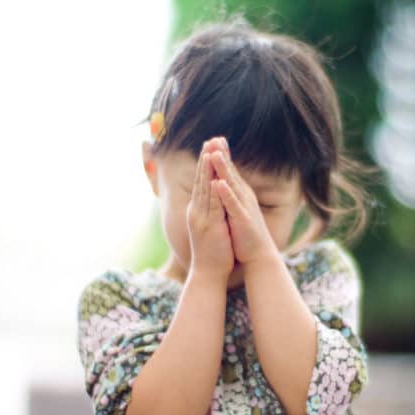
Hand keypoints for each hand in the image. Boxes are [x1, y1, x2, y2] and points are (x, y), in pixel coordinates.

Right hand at [186, 138, 234, 281]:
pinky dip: (214, 190)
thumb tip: (214, 201)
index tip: (211, 147)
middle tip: (210, 139)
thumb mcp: (210, 227)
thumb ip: (211, 213)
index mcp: (199, 210)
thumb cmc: (212, 253)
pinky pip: (212, 205)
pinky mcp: (208, 226)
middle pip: (201, 180)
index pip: (203, 182)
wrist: (208, 274)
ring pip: (204, 188)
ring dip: (208, 169)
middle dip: (205, 159)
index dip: (206, 164)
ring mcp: (200, 218)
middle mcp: (197, 211)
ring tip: (211, 151)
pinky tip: (217, 178)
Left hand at [209, 137, 279, 266]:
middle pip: (231, 172)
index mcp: (239, 195)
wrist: (258, 256)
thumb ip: (231, 196)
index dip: (222, 155)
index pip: (229, 171)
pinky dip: (226, 194)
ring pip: (232, 185)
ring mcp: (243, 207)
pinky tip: (219, 184)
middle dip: (222, 155)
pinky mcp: (242, 220)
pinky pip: (233, 205)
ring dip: (224, 169)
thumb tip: (224, 183)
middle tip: (215, 138)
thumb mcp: (236, 210)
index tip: (214, 139)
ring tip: (215, 154)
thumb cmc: (245, 234)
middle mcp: (243, 197)